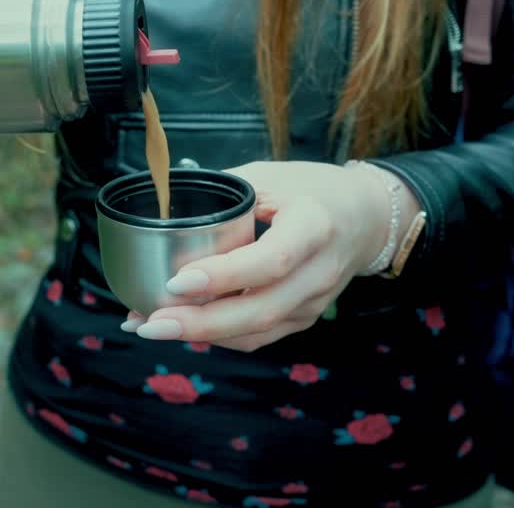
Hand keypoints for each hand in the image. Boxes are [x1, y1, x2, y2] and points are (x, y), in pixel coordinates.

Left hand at [121, 161, 417, 351]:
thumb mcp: (269, 177)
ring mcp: (314, 302)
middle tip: (148, 321)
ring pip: (256, 332)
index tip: (177, 280)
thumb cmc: (310, 190)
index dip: (224, 276)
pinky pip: (258, 337)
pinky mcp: (304, 318)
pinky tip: (180, 327)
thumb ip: (223, 196)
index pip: (271, 261)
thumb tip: (162, 215)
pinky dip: (216, 337)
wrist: (365, 218)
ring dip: (200, 334)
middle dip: (199, 323)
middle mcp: (319, 272)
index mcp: (314, 226)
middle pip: (260, 310)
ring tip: (149, 325)